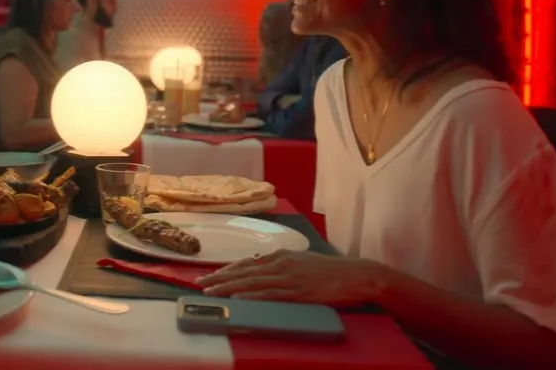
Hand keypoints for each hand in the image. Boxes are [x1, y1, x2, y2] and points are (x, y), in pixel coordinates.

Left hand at [194, 249, 385, 307]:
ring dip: (229, 287)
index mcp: (282, 256)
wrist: (356, 275)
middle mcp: (281, 263)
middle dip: (219, 278)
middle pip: (244, 271)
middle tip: (199, 285)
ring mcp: (289, 277)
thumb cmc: (331, 272)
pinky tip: (239, 298)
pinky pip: (270, 294)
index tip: (209, 276)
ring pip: (252, 282)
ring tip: (211, 292)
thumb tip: (262, 273)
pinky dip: (252, 296)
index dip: (226, 270)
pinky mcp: (298, 291)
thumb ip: (282, 267)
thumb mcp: (302, 263)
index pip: (247, 263)